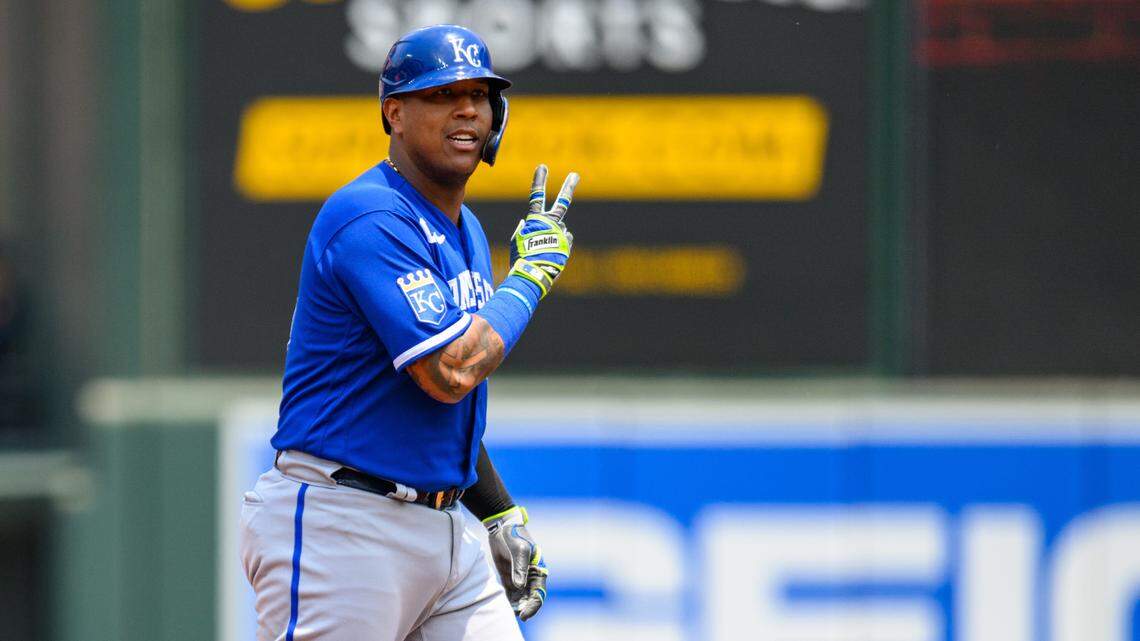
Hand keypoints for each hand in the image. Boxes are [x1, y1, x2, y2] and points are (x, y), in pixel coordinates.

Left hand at [483, 506, 547, 620]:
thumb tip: (519, 586)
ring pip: (520, 597)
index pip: (539, 593)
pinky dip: (508, 601)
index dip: (533, 606)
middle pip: (530, 598)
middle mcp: (530, 576)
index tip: (524, 614)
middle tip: (516, 615)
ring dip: (516, 606)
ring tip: (508, 613)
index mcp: (538, 570)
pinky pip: (510, 592)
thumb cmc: (514, 535)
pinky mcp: (508, 576)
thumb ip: (519, 567)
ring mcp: (519, 576)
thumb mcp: (519, 549)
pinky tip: (503, 606)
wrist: (501, 526)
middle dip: (525, 608)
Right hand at [507, 164, 577, 297]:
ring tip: (543, 251)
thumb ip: (522, 230)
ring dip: (552, 237)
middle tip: (575, 175)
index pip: (537, 196)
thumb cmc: (520, 259)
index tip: (543, 167)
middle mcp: (551, 224)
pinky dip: (558, 247)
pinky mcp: (567, 245)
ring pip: (559, 230)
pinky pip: (563, 242)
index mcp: (536, 220)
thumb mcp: (517, 242)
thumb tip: (526, 223)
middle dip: (569, 187)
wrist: (532, 275)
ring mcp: (561, 234)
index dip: (539, 180)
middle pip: (562, 202)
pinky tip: (550, 256)